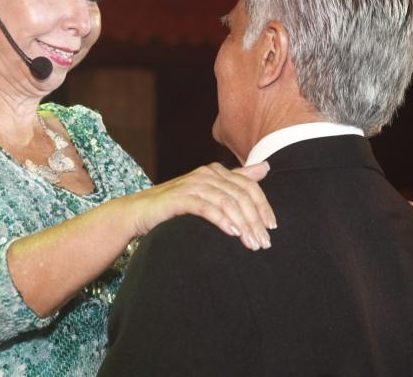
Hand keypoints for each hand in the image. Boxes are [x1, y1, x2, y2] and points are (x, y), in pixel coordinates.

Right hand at [127, 161, 274, 250]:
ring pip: (227, 201)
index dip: (263, 205)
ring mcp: (192, 184)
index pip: (248, 185)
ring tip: (252, 244)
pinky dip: (222, 220)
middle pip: (240, 194)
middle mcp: (206, 174)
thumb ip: (237, 179)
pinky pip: (206, 207)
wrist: (140, 211)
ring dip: (243, 224)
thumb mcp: (210, 192)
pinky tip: (233, 233)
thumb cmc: (177, 205)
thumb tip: (266, 167)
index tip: (272, 227)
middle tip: (264, 242)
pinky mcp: (179, 197)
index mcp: (215, 171)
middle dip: (255, 220)